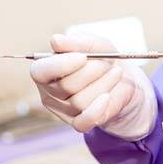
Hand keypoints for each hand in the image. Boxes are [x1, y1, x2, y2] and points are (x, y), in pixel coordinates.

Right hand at [30, 33, 156, 139]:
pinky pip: (83, 122)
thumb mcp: (96, 45)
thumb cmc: (103, 60)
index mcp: (46, 70)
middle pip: (65, 86)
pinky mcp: (78, 123)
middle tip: (107, 62)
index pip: (40, 72)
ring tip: (115, 72)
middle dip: (91, 71)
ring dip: (103, 84)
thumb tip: (55, 40)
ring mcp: (63, 110)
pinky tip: (107, 97)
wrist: (123, 81)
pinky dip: (96, 109)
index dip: (60, 65)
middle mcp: (50, 92)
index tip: (83, 57)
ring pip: (79, 101)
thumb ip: (77, 42)